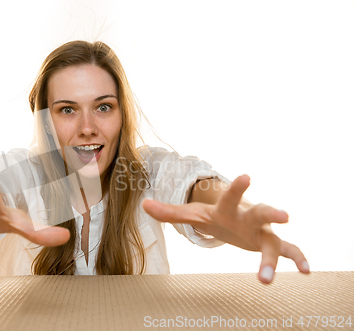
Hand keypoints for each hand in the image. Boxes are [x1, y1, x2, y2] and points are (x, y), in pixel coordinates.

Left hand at [142, 175, 309, 283]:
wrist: (237, 219)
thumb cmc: (215, 216)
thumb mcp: (193, 215)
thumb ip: (170, 212)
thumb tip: (144, 204)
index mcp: (228, 208)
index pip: (231, 197)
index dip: (236, 187)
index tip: (246, 175)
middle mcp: (249, 217)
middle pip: (261, 213)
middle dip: (271, 213)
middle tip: (285, 215)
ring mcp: (262, 231)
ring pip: (274, 242)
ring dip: (273, 257)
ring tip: (266, 278)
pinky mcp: (271, 243)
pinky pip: (289, 251)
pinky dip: (299, 259)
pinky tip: (308, 271)